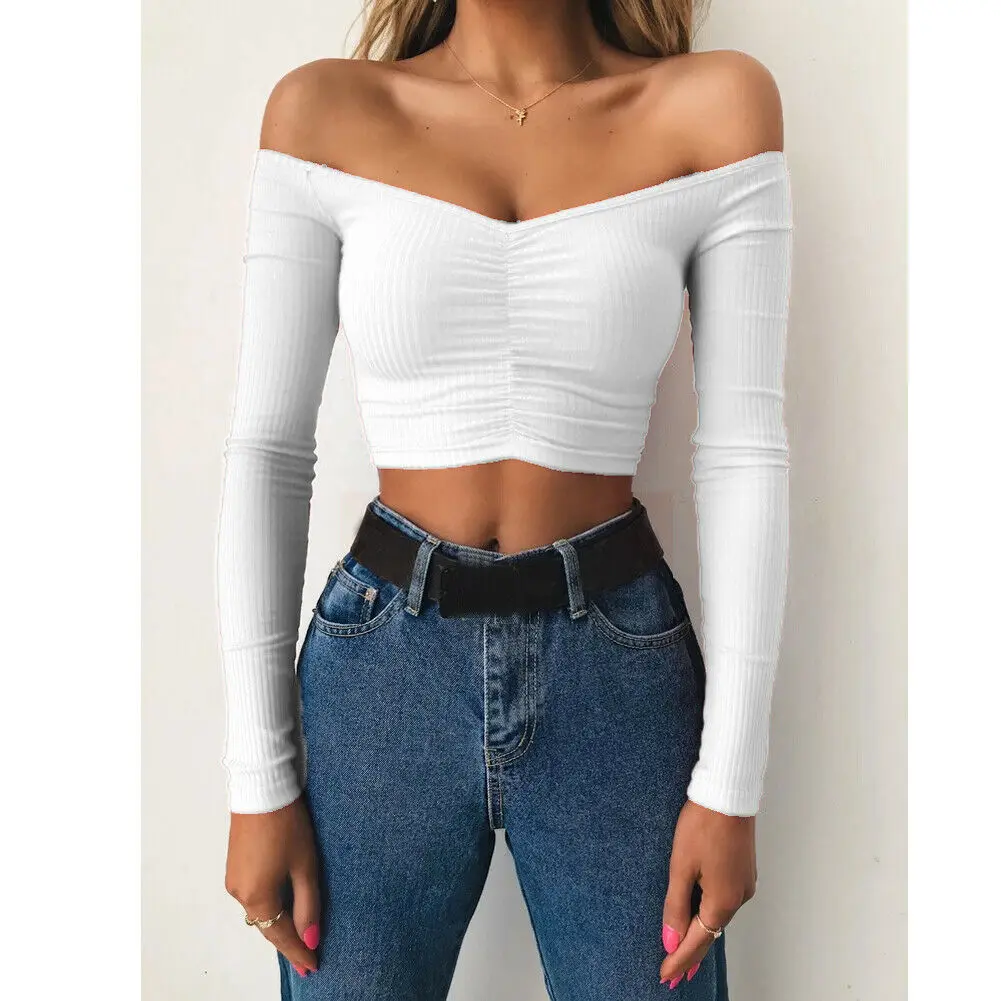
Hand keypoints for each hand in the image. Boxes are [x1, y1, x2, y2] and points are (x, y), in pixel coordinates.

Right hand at [225, 794, 321, 976]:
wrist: (262, 790)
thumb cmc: (287, 825)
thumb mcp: (305, 866)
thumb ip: (308, 905)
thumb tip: (310, 938)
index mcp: (257, 897)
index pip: (281, 936)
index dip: (298, 952)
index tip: (312, 967)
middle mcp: (239, 894)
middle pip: (268, 926)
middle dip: (288, 943)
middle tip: (307, 960)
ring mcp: (234, 880)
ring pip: (260, 911)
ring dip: (278, 924)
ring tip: (298, 938)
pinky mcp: (235, 866)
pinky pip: (253, 897)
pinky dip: (269, 906)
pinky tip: (283, 909)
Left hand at [659, 799, 756, 987]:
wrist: (728, 793)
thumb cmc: (703, 824)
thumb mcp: (681, 867)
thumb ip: (676, 906)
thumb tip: (672, 940)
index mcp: (723, 901)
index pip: (697, 941)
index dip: (679, 959)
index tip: (665, 976)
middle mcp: (739, 897)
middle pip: (710, 932)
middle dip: (691, 954)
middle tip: (675, 976)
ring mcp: (744, 883)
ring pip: (718, 916)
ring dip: (701, 934)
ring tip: (685, 953)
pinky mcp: (743, 869)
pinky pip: (724, 900)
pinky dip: (710, 914)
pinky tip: (702, 918)